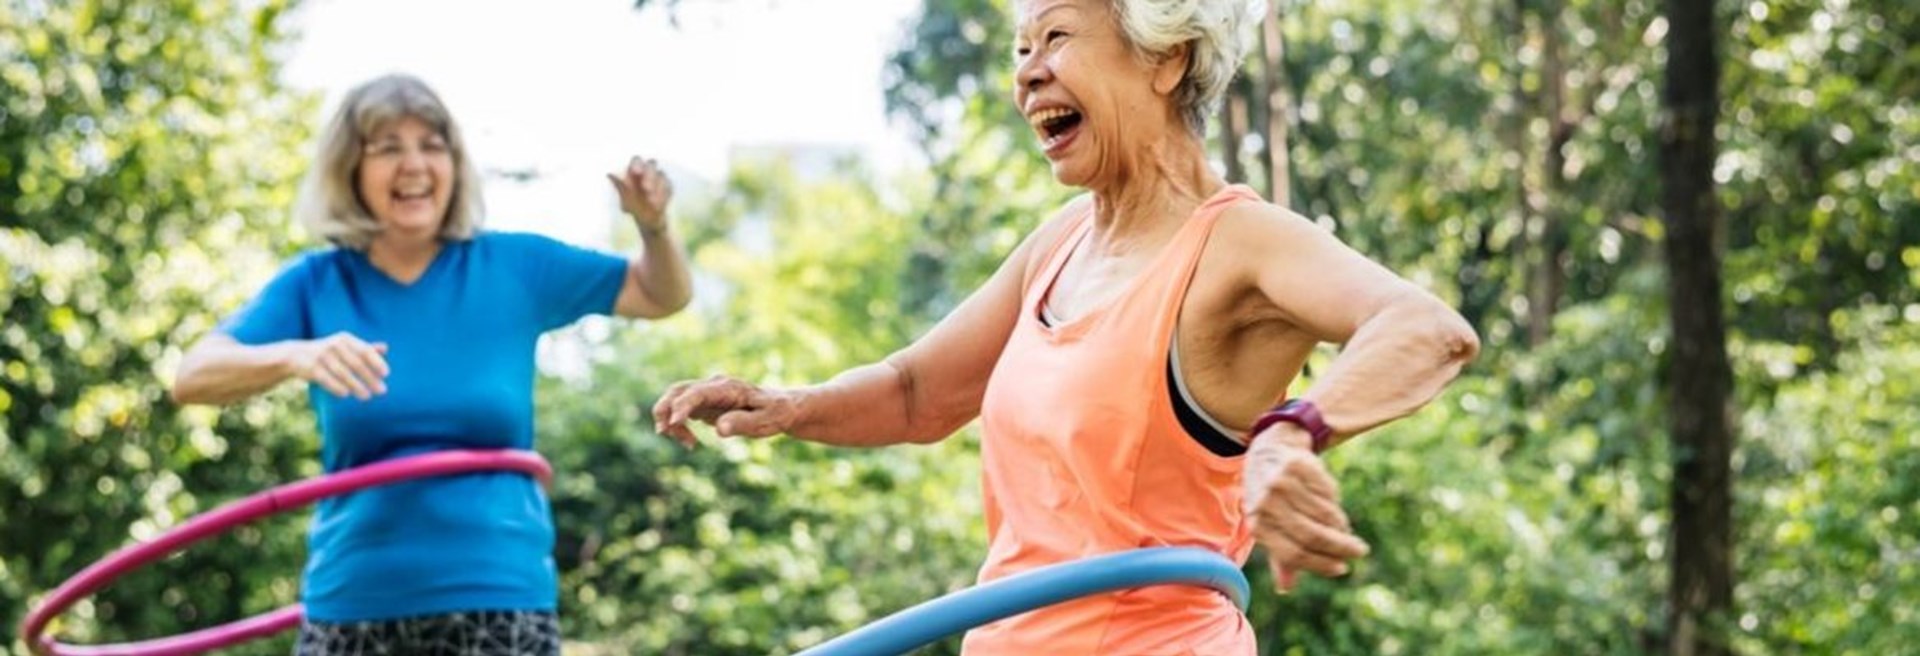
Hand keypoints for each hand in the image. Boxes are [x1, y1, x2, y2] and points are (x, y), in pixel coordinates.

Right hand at [289, 332, 388, 399]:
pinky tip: (346, 394)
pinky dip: (337, 387)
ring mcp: (322, 356)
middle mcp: (334, 345)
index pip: (365, 350)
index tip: (386, 374)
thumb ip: (364, 348)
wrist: (296, 355)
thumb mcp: (345, 346)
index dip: (376, 362)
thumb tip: (385, 348)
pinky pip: (327, 380)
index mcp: (345, 339)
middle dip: (370, 378)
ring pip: (343, 374)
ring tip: (367, 397)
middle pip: (356, 364)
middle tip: (382, 390)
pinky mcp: (311, 368)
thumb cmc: (328, 352)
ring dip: (356, 386)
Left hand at [607, 156, 671, 232]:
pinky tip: (658, 205)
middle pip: (652, 163)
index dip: (637, 164)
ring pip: (661, 174)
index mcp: (635, 171)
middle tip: (646, 188)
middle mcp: (648, 171)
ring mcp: (659, 178)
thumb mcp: (625, 199)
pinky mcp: (668, 186)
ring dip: (657, 187)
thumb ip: (620, 187)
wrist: (648, 220)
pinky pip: (668, 186)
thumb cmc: (633, 206)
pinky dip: (663, 195)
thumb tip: (609, 174)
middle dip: (649, 174)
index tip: (636, 172)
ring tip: (651, 202)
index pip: (637, 160)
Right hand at [650, 375, 797, 446]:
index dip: (682, 406)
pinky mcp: (704, 404)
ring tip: (688, 444)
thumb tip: (719, 429)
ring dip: (669, 421)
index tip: (673, 423)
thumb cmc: (776, 413)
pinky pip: (681, 411)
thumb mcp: (767, 420)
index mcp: (728, 387)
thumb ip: (743, 423)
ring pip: (674, 400)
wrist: (781, 408)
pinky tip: (690, 443)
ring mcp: (706, 394)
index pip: (697, 392)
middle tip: (665, 432)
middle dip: (664, 410)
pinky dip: (677, 426)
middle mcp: (713, 387)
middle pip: (677, 391)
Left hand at [1242, 425, 1369, 591]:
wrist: (1267, 450)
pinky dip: (1336, 503)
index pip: (1293, 553)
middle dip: (1340, 547)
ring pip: (1323, 514)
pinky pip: (1328, 492)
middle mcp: (1266, 504)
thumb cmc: (1270, 498)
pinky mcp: (1298, 465)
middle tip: (1359, 552)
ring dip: (1340, 526)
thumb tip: (1286, 588)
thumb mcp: (1268, 525)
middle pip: (1311, 535)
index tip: (1342, 568)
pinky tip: (1335, 507)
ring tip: (1346, 531)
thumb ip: (1279, 556)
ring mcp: (1281, 482)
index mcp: (1257, 525)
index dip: (1320, 564)